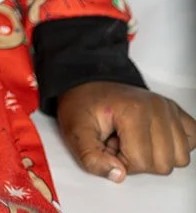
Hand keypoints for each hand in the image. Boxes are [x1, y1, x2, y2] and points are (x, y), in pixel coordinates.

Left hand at [59, 81, 195, 178]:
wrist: (88, 84)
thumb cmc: (83, 104)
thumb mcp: (74, 131)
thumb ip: (91, 158)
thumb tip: (118, 175)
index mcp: (134, 111)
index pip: (141, 162)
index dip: (120, 161)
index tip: (106, 145)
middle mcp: (158, 108)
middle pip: (164, 164)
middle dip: (137, 160)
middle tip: (118, 141)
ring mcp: (170, 109)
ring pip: (180, 158)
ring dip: (155, 156)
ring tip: (133, 139)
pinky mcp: (177, 113)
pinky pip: (192, 142)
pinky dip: (174, 147)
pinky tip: (152, 138)